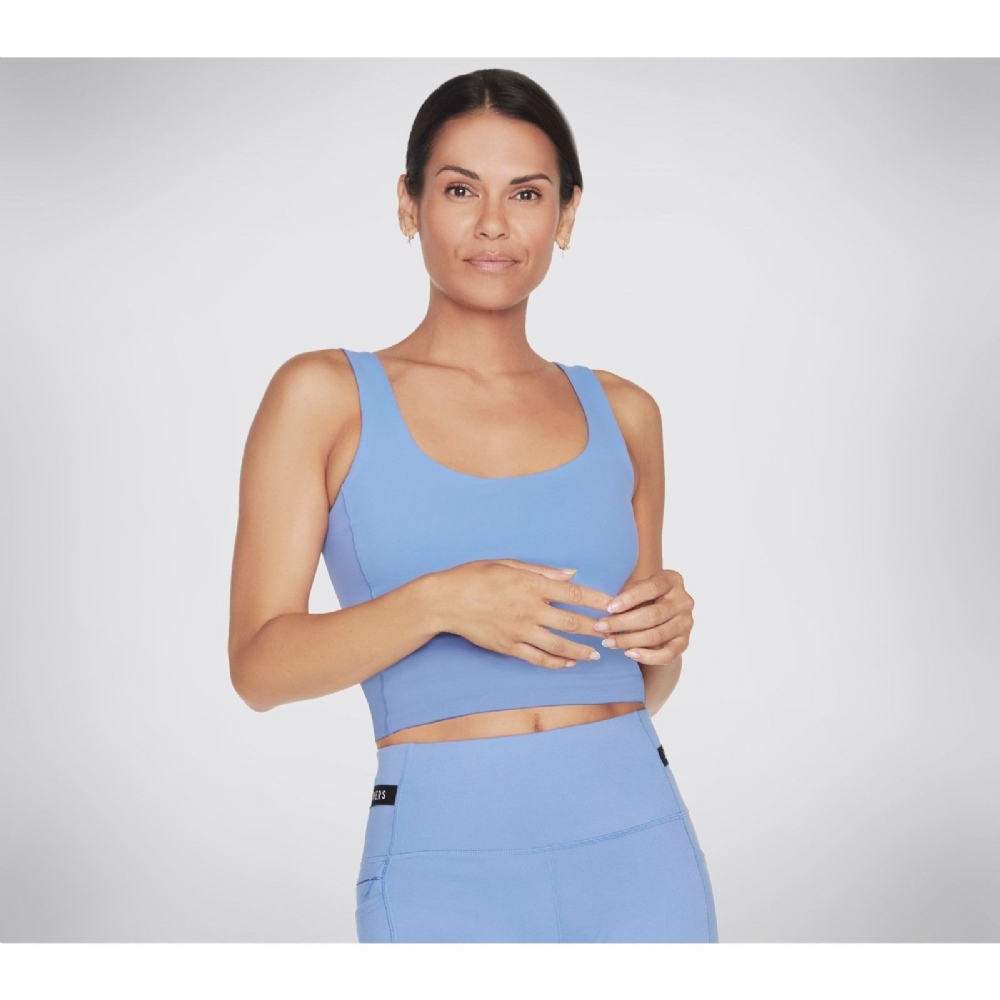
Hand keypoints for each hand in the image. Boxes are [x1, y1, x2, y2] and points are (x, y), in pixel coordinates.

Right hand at [435, 559, 616, 669]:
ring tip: (597, 654)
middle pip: (571, 622)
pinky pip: (538, 658)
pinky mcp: (508, 647)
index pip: (572, 593)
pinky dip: (556, 662)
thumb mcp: (507, 563)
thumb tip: (570, 574)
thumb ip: (542, 570)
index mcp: (529, 584)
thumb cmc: (474, 576)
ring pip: (558, 645)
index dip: (596, 600)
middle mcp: (528, 609)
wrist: (445, 600)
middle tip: (613, 632)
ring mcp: (519, 631)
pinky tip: (569, 663)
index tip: (614, 604)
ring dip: (581, 650)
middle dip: (596, 629)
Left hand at [592, 569, 693, 664]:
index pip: (652, 587)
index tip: (609, 608)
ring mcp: (686, 623)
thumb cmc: (643, 597)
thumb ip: (627, 595)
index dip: (630, 598)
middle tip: (601, 628)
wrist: (661, 615)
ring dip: (630, 640)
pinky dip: (648, 656)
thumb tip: (607, 609)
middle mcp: (684, 601)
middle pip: (653, 615)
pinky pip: (668, 654)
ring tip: (609, 642)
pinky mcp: (685, 642)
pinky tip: (629, 654)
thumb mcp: (636, 589)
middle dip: (623, 623)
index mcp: (672, 580)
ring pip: (657, 635)